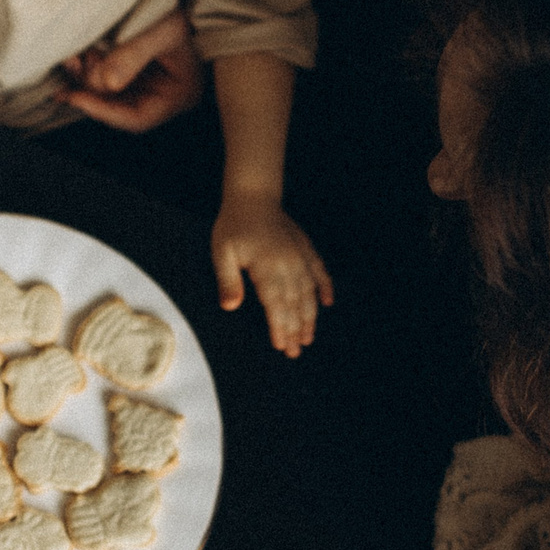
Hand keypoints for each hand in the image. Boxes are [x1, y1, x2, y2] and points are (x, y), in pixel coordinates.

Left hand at [57, 8, 205, 131]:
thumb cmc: (182, 11)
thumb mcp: (163, 30)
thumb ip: (134, 54)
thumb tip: (106, 82)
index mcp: (178, 94)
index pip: (138, 118)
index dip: (105, 112)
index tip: (78, 98)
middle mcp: (160, 94)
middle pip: (118, 107)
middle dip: (91, 91)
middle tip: (75, 67)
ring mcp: (144, 83)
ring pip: (107, 94)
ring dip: (85, 79)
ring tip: (73, 59)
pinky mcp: (129, 69)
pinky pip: (103, 77)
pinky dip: (87, 69)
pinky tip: (76, 58)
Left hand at [211, 193, 334, 357]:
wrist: (253, 197)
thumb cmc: (234, 225)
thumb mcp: (222, 252)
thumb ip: (227, 280)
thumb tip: (230, 306)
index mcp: (267, 266)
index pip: (276, 304)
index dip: (279, 327)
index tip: (282, 346)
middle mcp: (288, 264)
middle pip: (295, 303)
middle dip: (295, 330)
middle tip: (296, 352)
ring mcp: (299, 256)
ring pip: (309, 292)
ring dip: (309, 316)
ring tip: (309, 337)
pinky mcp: (305, 249)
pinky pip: (320, 271)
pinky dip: (325, 288)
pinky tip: (327, 303)